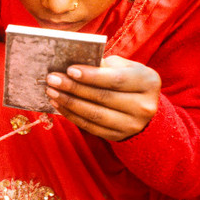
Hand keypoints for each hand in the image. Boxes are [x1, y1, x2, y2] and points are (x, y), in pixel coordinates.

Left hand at [44, 55, 160, 140]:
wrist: (142, 108)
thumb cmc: (128, 80)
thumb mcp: (123, 67)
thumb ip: (104, 65)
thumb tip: (74, 63)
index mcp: (148, 82)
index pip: (116, 79)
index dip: (91, 75)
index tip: (69, 70)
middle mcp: (144, 105)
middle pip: (103, 97)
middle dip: (73, 88)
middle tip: (52, 79)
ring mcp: (132, 124)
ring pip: (94, 114)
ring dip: (68, 102)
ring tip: (51, 91)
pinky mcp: (118, 136)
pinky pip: (90, 126)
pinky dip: (71, 114)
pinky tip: (58, 104)